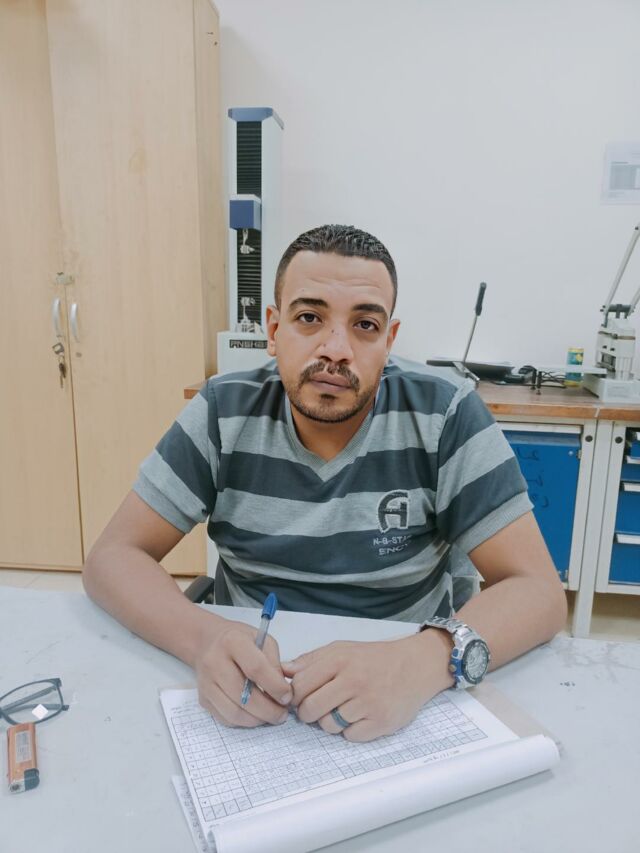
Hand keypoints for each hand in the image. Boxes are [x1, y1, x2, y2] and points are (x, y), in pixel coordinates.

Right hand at [194, 618, 292, 727]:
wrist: (209, 643)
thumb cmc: (240, 641)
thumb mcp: (263, 640)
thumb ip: (274, 664)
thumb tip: (282, 692)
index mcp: (232, 641)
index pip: (256, 669)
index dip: (275, 687)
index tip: (287, 696)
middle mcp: (214, 662)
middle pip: (244, 696)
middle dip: (268, 710)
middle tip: (282, 714)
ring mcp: (206, 683)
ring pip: (234, 712)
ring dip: (257, 720)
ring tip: (271, 716)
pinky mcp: (203, 699)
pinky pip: (225, 718)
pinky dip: (244, 722)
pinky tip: (255, 715)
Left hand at [282, 631, 453, 741]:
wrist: (415, 666)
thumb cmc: (374, 658)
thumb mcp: (342, 649)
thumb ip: (311, 660)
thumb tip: (282, 671)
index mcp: (339, 660)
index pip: (300, 685)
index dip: (294, 695)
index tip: (299, 697)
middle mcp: (353, 681)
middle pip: (310, 708)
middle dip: (307, 712)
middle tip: (315, 708)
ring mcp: (367, 703)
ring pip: (328, 725)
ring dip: (329, 721)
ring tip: (341, 709)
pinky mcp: (380, 722)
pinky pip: (350, 736)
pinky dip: (350, 730)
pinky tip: (358, 716)